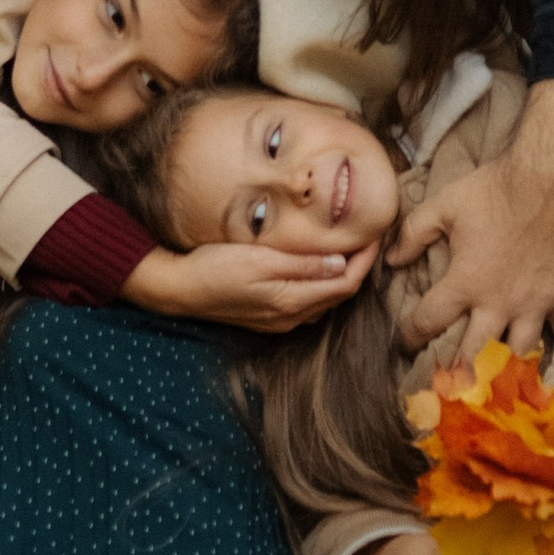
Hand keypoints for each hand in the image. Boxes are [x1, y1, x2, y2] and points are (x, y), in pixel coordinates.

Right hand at [125, 236, 377, 333]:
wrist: (179, 290)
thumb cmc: (215, 268)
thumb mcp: (260, 259)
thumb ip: (301, 263)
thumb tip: (341, 263)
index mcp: (292, 301)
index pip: (345, 283)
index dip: (365, 260)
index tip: (374, 234)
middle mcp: (291, 316)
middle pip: (339, 293)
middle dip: (358, 267)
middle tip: (367, 237)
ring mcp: (280, 320)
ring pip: (324, 299)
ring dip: (340, 276)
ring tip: (348, 248)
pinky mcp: (268, 316)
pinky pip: (307, 302)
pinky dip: (320, 283)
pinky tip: (316, 266)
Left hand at [389, 78, 553, 354]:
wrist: (553, 175)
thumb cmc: (496, 187)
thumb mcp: (445, 204)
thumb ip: (413, 234)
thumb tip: (391, 261)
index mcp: (466, 281)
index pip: (429, 322)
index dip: (411, 335)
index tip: (406, 341)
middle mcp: (499, 301)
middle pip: (473, 354)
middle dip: (456, 372)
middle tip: (446, 380)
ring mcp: (535, 303)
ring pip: (518, 354)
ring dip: (503, 367)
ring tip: (492, 380)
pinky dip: (551, 344)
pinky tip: (543, 354)